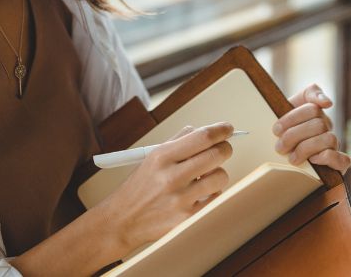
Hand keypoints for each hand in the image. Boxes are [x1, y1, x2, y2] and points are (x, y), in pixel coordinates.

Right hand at [98, 122, 234, 250]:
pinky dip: (212, 193)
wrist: (123, 220)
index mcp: (162, 157)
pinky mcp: (187, 218)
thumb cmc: (140, 187)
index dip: (221, 130)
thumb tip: (204, 130)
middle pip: (217, 154)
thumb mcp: (151, 157)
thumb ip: (178, 141)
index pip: (202, 137)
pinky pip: (216, 198)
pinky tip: (200, 193)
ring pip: (221, 176)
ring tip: (205, 176)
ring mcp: (181, 199)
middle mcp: (172, 177)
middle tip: (222, 150)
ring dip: (218, 173)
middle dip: (225, 149)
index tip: (227, 129)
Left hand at [273, 84, 350, 173]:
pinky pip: (342, 159)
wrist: (281, 164)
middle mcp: (326, 126)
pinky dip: (327, 158)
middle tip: (280, 147)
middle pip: (318, 124)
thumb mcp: (284, 115)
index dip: (292, 118)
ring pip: (329, 139)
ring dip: (306, 149)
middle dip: (294, 136)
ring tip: (291, 158)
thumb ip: (305, 97)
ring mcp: (334, 144)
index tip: (276, 129)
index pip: (312, 106)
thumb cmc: (283, 138)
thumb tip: (327, 102)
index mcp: (314, 112)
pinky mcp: (339, 164)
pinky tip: (313, 160)